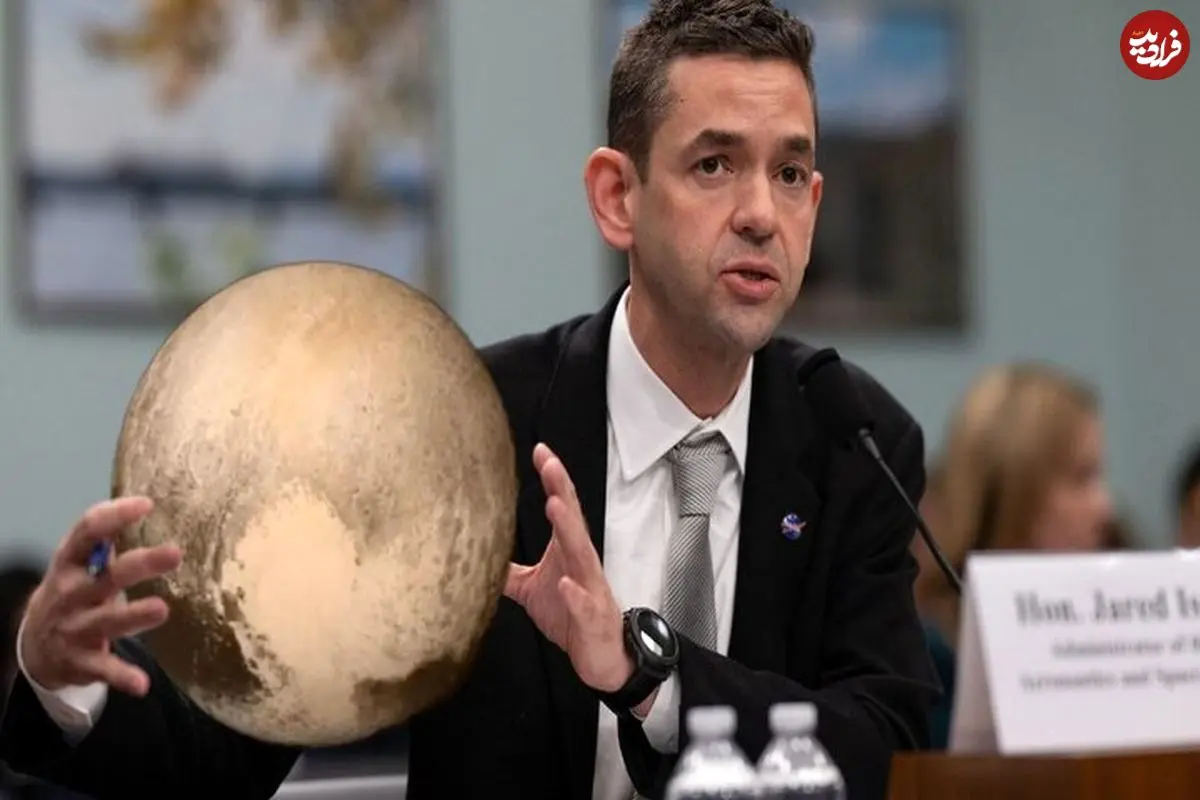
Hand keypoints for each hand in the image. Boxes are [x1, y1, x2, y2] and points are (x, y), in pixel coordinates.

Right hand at [20, 497, 181, 696]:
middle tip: (176, 553)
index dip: (113, 516)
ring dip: (134, 616)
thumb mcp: (80, 565)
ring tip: (162, 610)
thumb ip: (108, 543)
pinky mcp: (80, 661)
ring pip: (107, 621)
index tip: (146, 504)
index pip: (87, 532)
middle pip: (107, 576)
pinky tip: (142, 684)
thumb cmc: (73, 593)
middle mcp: (70, 593)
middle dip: (140, 565)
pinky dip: (121, 677)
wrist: (33, 647)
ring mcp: (74, 628)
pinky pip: (103, 669)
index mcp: (70, 563)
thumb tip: (146, 506)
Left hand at [504, 444, 632, 692]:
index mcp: (569, 552)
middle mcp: (582, 563)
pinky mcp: (592, 617)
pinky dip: (574, 593)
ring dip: (568, 529)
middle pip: (572, 520)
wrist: (603, 656)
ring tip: (554, 505)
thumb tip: (479, 555)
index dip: (552, 479)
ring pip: (582, 555)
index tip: (540, 451)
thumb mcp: (532, 590)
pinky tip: (565, 583)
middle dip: (562, 490)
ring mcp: (590, 588)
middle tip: (550, 462)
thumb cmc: (571, 618)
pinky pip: (583, 604)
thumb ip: (510, 571)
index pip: (563, 508)